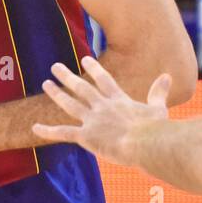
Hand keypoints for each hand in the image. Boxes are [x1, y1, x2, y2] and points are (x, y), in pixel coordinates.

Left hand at [32, 57, 170, 166]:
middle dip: (67, 76)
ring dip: (57, 93)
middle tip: (55, 67)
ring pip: (70, 104)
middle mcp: (102, 107)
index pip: (104, 80)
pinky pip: (62, 134)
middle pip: (82, 88)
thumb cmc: (155, 130)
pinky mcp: (86, 137)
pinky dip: (48, 131)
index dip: (94, 69)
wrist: (145, 143)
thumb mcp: (159, 108)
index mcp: (119, 101)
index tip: (84, 58)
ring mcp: (93, 121)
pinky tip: (34, 127)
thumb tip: (167, 76)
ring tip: (46, 83)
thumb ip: (159, 92)